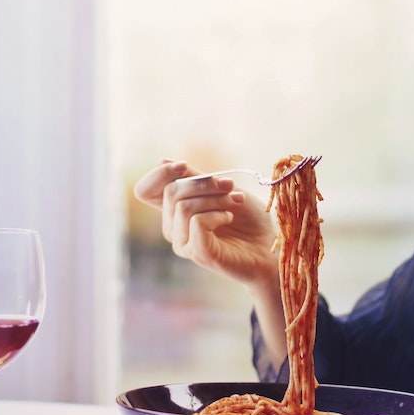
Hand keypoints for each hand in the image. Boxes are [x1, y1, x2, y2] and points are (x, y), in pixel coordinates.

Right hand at [132, 161, 277, 289]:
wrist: (269, 246)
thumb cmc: (247, 218)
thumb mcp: (219, 189)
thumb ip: (193, 178)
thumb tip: (162, 161)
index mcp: (173, 210)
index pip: (144, 191)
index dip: (158, 175)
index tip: (184, 166)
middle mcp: (172, 227)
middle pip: (170, 192)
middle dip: (204, 183)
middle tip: (230, 186)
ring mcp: (183, 242)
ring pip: (183, 206)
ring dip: (215, 199)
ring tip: (235, 202)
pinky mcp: (197, 253)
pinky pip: (197, 222)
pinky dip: (217, 214)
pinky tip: (228, 218)